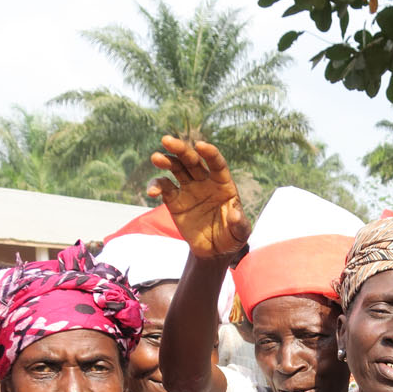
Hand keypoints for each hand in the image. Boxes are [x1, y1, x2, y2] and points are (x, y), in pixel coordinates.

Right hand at [148, 137, 250, 258]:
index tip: (201, 145)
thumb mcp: (240, 233)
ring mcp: (188, 189)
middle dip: (181, 149)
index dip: (210, 153)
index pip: (216, 164)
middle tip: (167, 140)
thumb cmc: (231, 237)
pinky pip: (164, 188)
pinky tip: (152, 191)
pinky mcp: (174, 200)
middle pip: (192, 160)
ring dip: (166, 161)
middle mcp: (205, 181)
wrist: (213, 251)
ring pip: (176, 168)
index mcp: (223, 184)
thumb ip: (239, 224)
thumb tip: (235, 214)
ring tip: (156, 158)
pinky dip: (156, 186)